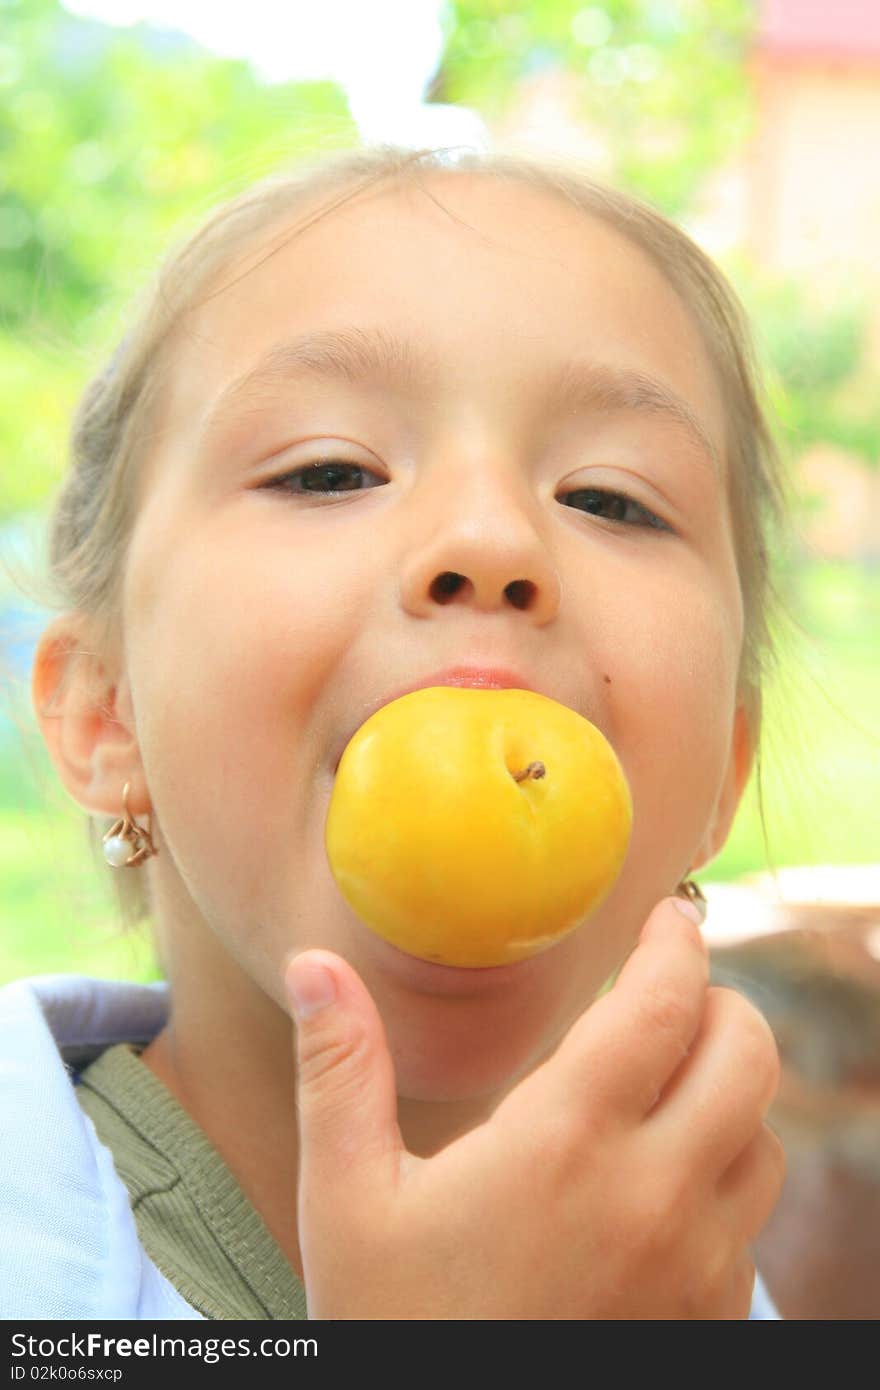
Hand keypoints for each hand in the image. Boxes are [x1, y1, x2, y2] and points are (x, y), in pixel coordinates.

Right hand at [285, 898, 783, 1318]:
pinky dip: (728, 1170)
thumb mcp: (348, 1199)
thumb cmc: (394, 1327)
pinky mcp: (706, 1318)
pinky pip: (752, 1220)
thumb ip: (340, 1070)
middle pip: (747, 1058)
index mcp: (563, 1145)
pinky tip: (665, 1177)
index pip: (662, 1007)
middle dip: (721, 1004)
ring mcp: (693, 1265)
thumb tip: (314, 964)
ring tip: (670, 1080)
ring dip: (730, 1091)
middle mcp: (651, 1197)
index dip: (675, 944)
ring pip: (763, 1138)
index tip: (670, 918)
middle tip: (674, 993)